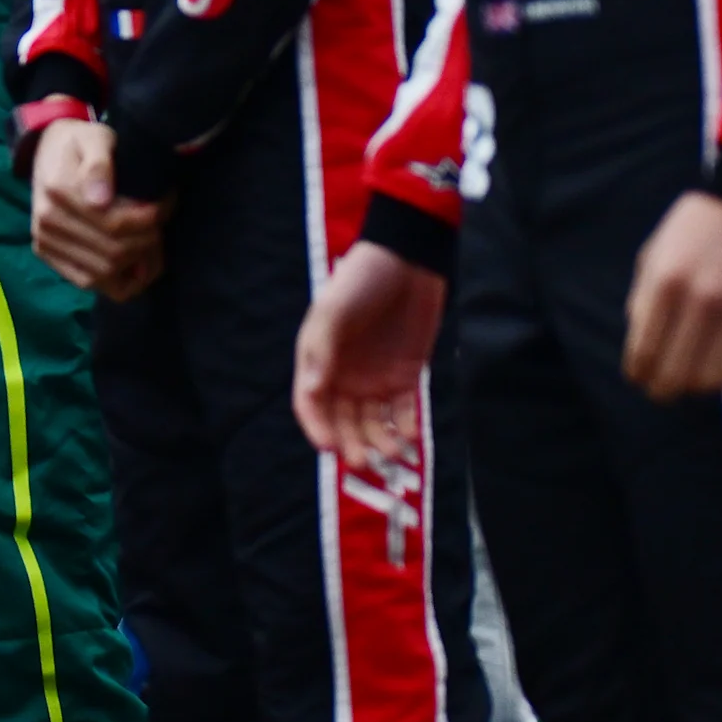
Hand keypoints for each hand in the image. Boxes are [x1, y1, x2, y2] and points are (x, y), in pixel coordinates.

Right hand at [28, 120, 168, 299]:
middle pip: (113, 251)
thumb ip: (100, 164)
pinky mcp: (46, 254)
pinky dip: (116, 280)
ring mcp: (45, 242)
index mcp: (59, 192)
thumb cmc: (81, 142)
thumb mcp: (96, 138)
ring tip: (153, 242)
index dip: (151, 219)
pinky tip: (134, 263)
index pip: (116, 223)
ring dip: (137, 263)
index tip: (167, 202)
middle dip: (149, 242)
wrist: (47, 150)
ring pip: (103, 273)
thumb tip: (100, 200)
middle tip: (163, 224)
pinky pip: (86, 282)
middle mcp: (47, 222)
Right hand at [294, 240, 447, 458]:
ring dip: (381, 441)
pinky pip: (404, 410)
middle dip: (351, 443)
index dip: (317, 428)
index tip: (329, 448)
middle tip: (363, 461)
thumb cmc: (361, 280)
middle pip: (343, 421)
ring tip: (392, 455)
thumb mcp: (334, 310)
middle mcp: (344, 376)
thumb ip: (321, 351)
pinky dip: (406, 426)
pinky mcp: (406, 375)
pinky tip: (410, 437)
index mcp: (318, 361)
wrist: (408, 259)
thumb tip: (311, 390)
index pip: (312, 405)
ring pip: (374, 423)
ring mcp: (375, 378)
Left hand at [623, 190, 721, 400]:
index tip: (637, 377)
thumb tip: (641, 351)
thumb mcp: (653, 257)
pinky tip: (716, 366)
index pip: (644, 353)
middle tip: (659, 389)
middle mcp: (702, 301)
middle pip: (676, 374)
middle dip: (661, 390)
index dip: (637, 374)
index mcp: (666, 284)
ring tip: (688, 379)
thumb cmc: (693, 231)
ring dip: (694, 386)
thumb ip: (643, 303)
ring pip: (711, 378)